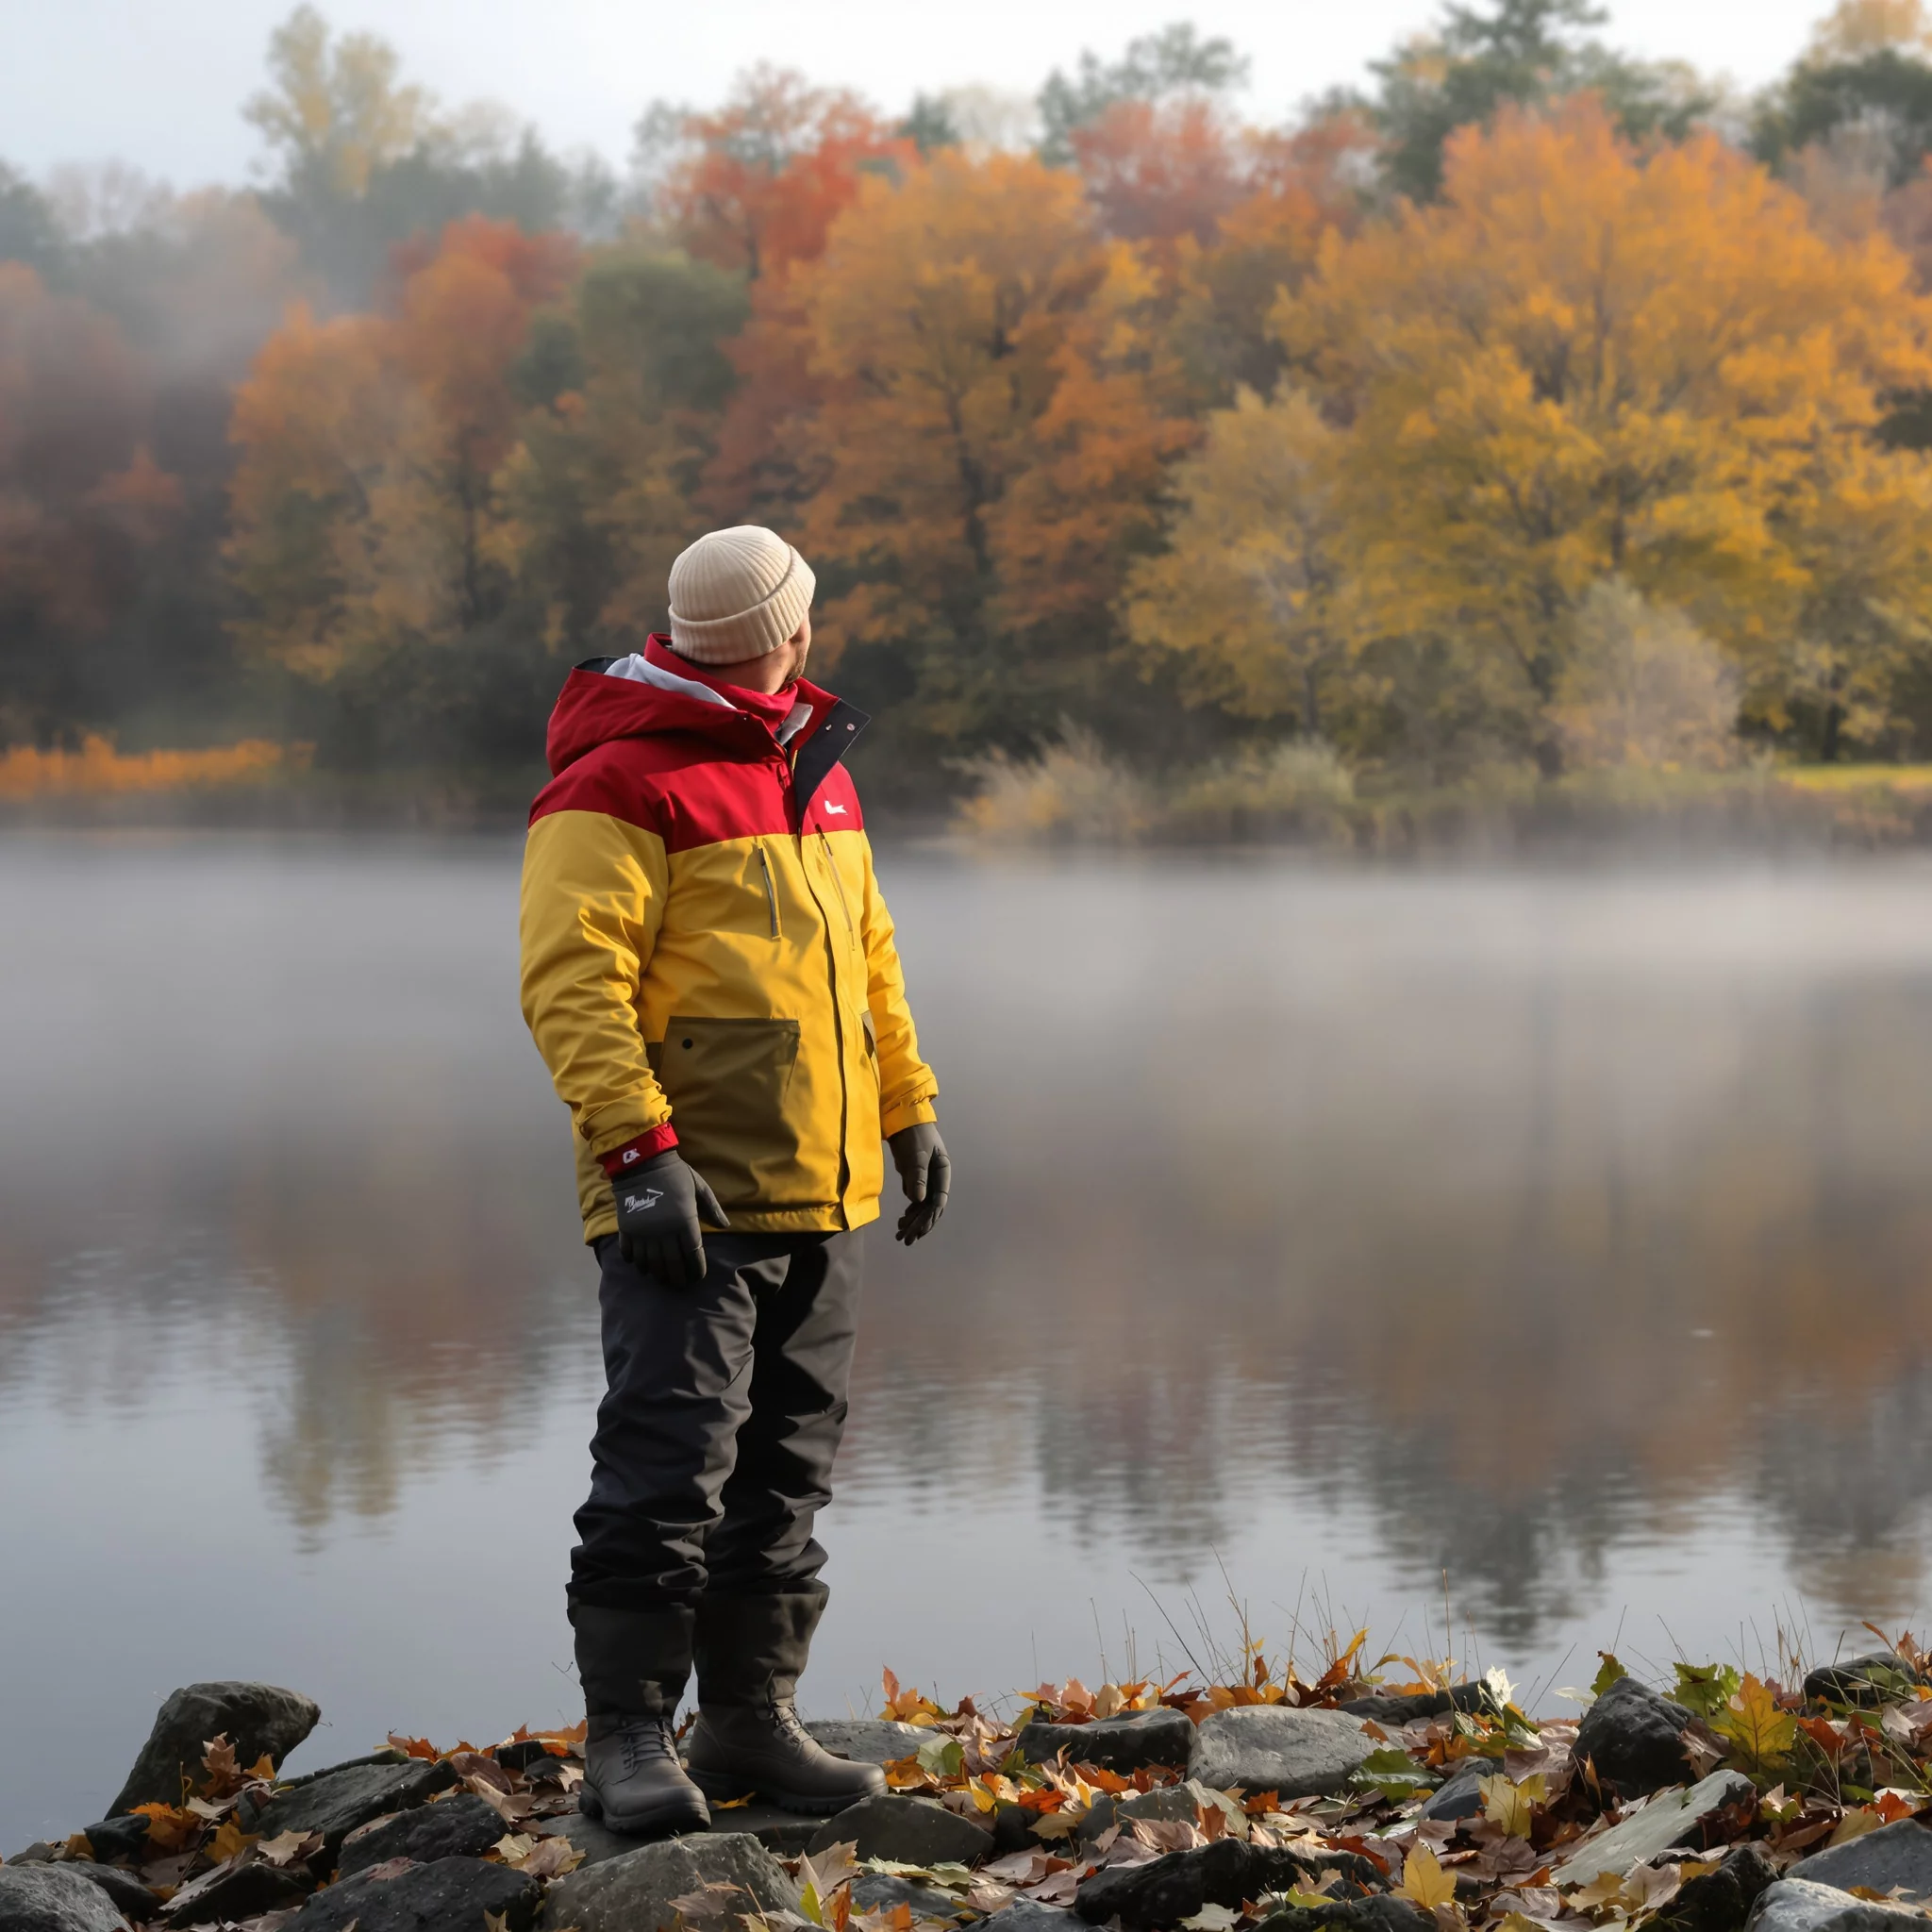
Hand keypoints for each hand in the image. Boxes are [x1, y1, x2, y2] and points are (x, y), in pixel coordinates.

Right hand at [612, 1151, 729, 1287]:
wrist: (642, 1163)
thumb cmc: (675, 1175)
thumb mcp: (699, 1188)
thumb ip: (712, 1209)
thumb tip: (725, 1226)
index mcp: (685, 1222)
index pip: (693, 1255)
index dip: (697, 1269)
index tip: (698, 1277)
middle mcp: (664, 1232)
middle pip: (672, 1265)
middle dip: (677, 1278)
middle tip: (680, 1285)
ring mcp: (644, 1233)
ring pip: (650, 1264)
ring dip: (657, 1274)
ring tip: (662, 1278)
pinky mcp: (627, 1230)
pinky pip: (630, 1254)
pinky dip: (636, 1263)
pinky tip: (642, 1265)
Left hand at [887, 1122, 949, 1244]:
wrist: (903, 1119)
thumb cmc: (914, 1134)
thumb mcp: (916, 1154)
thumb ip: (918, 1176)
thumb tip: (917, 1200)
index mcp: (943, 1172)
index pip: (939, 1200)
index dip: (930, 1217)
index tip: (920, 1230)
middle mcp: (936, 1179)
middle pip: (930, 1207)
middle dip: (919, 1224)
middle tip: (907, 1240)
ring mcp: (925, 1180)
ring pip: (921, 1207)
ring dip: (913, 1221)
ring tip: (901, 1235)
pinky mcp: (915, 1179)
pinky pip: (914, 1201)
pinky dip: (909, 1212)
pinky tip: (901, 1222)